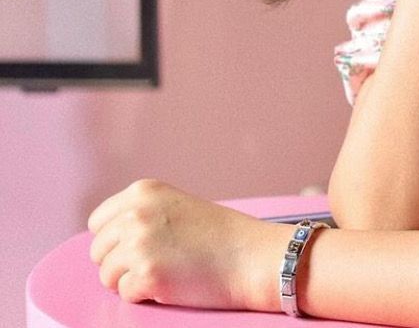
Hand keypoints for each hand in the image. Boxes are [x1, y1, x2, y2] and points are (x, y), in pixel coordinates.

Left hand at [88, 179, 287, 309]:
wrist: (252, 256)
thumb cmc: (220, 236)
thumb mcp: (175, 207)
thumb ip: (142, 214)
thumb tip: (104, 240)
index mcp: (143, 191)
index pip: (98, 222)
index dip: (115, 239)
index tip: (141, 245)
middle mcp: (136, 213)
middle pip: (98, 251)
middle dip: (120, 262)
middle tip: (158, 261)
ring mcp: (139, 243)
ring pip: (107, 275)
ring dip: (131, 280)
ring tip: (167, 271)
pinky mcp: (146, 274)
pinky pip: (124, 294)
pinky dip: (145, 295)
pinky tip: (172, 283)